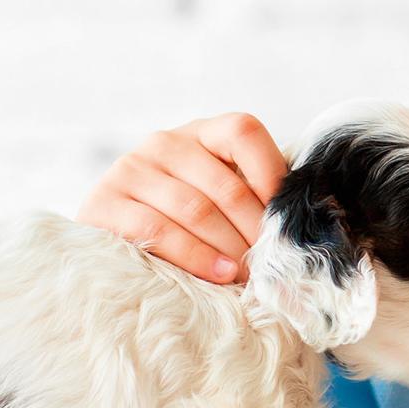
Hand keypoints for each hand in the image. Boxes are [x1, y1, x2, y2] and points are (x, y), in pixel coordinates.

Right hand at [77, 113, 287, 284]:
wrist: (116, 234)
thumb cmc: (188, 220)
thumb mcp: (220, 194)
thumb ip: (254, 196)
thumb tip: (304, 222)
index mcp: (202, 132)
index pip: (244, 132)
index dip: (272, 174)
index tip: (287, 217)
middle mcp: (165, 142)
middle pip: (225, 185)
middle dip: (256, 230)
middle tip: (274, 263)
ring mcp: (132, 168)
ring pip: (195, 210)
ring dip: (230, 248)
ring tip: (250, 275)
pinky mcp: (104, 201)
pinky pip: (158, 231)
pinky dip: (196, 257)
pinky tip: (220, 275)